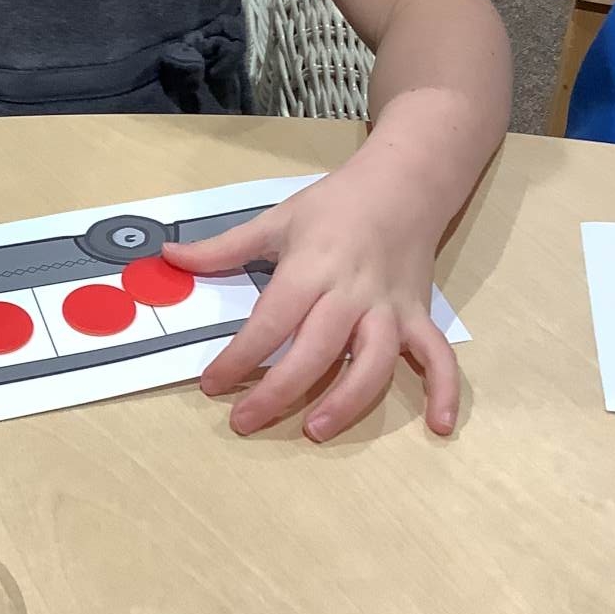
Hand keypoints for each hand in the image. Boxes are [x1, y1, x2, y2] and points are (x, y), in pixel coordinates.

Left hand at [163, 168, 459, 441]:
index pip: (271, 322)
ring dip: (347, 401)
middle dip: (279, 391)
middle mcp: (352, 293)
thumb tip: (169, 257)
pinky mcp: (420, 316)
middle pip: (317, 350)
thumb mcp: (276, 219)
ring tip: (315, 431)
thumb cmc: (335, 205)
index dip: (239, 358)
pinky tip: (439, 425)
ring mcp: (390, 308)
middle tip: (245, 422)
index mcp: (311, 268)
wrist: (403, 183)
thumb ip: (222, 247)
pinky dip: (445, 390)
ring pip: (375, 362)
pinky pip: (440, 356)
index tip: (211, 385)